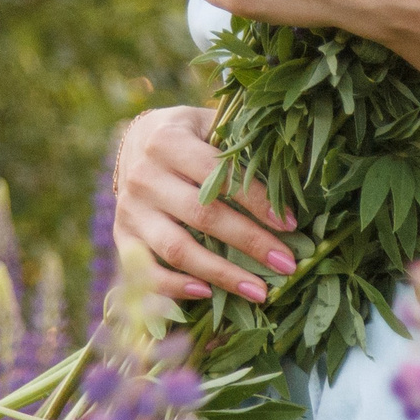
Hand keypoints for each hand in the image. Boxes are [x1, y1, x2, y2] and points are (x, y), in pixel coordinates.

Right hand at [113, 105, 299, 303]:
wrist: (133, 142)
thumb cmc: (187, 135)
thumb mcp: (209, 125)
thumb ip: (240, 147)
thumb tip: (297, 175)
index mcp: (168, 142)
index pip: (219, 176)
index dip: (257, 201)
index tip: (290, 223)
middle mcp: (144, 176)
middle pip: (203, 216)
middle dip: (250, 242)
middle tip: (286, 264)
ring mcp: (130, 210)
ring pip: (177, 249)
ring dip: (221, 274)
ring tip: (259, 291)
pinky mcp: (122, 237)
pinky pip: (147, 271)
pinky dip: (174, 287)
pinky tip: (207, 295)